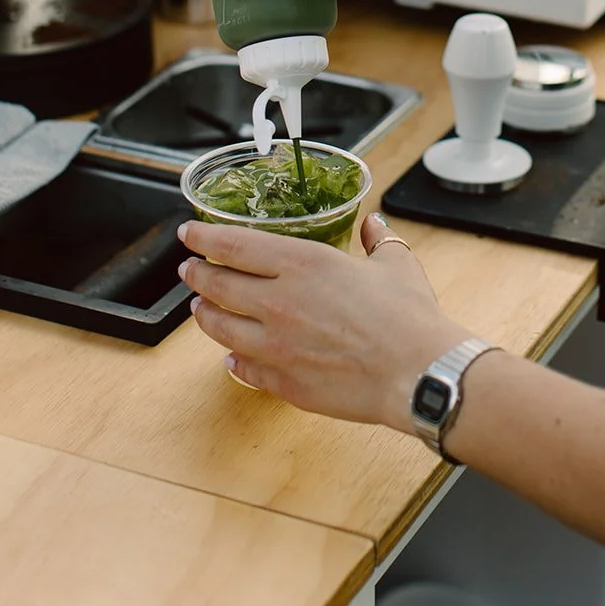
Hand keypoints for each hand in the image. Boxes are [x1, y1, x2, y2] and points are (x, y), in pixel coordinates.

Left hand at [177, 212, 470, 429]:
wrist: (415, 372)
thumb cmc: (407, 316)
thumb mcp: (395, 263)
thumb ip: (378, 240)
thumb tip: (375, 224)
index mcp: (303, 263)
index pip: (234, 245)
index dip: (204, 237)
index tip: (189, 233)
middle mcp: (279, 301)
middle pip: (218, 285)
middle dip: (196, 275)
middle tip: (188, 270)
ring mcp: (276, 345)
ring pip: (221, 328)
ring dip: (205, 316)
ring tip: (200, 309)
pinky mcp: (283, 381)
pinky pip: (244, 369)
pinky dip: (232, 360)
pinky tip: (231, 358)